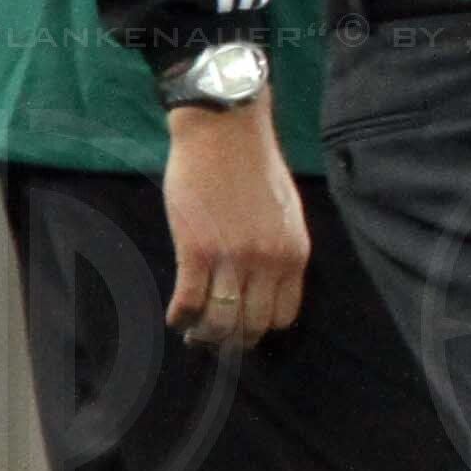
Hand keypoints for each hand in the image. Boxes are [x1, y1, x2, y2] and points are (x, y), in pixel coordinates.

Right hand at [162, 97, 307, 350]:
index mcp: (294, 254)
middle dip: (232, 340)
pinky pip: (189, 301)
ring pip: (220, 321)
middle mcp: (268, 263)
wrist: (225, 131)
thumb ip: (280, 249)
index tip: (245, 328)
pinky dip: (181, 316)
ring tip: (193, 334)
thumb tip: (267, 283)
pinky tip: (176, 317)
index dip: (262, 328)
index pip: (284, 314)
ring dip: (204, 335)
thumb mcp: (286, 213)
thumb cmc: (253, 166)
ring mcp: (232, 259)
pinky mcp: (197, 250)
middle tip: (214, 340)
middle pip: (252, 324)